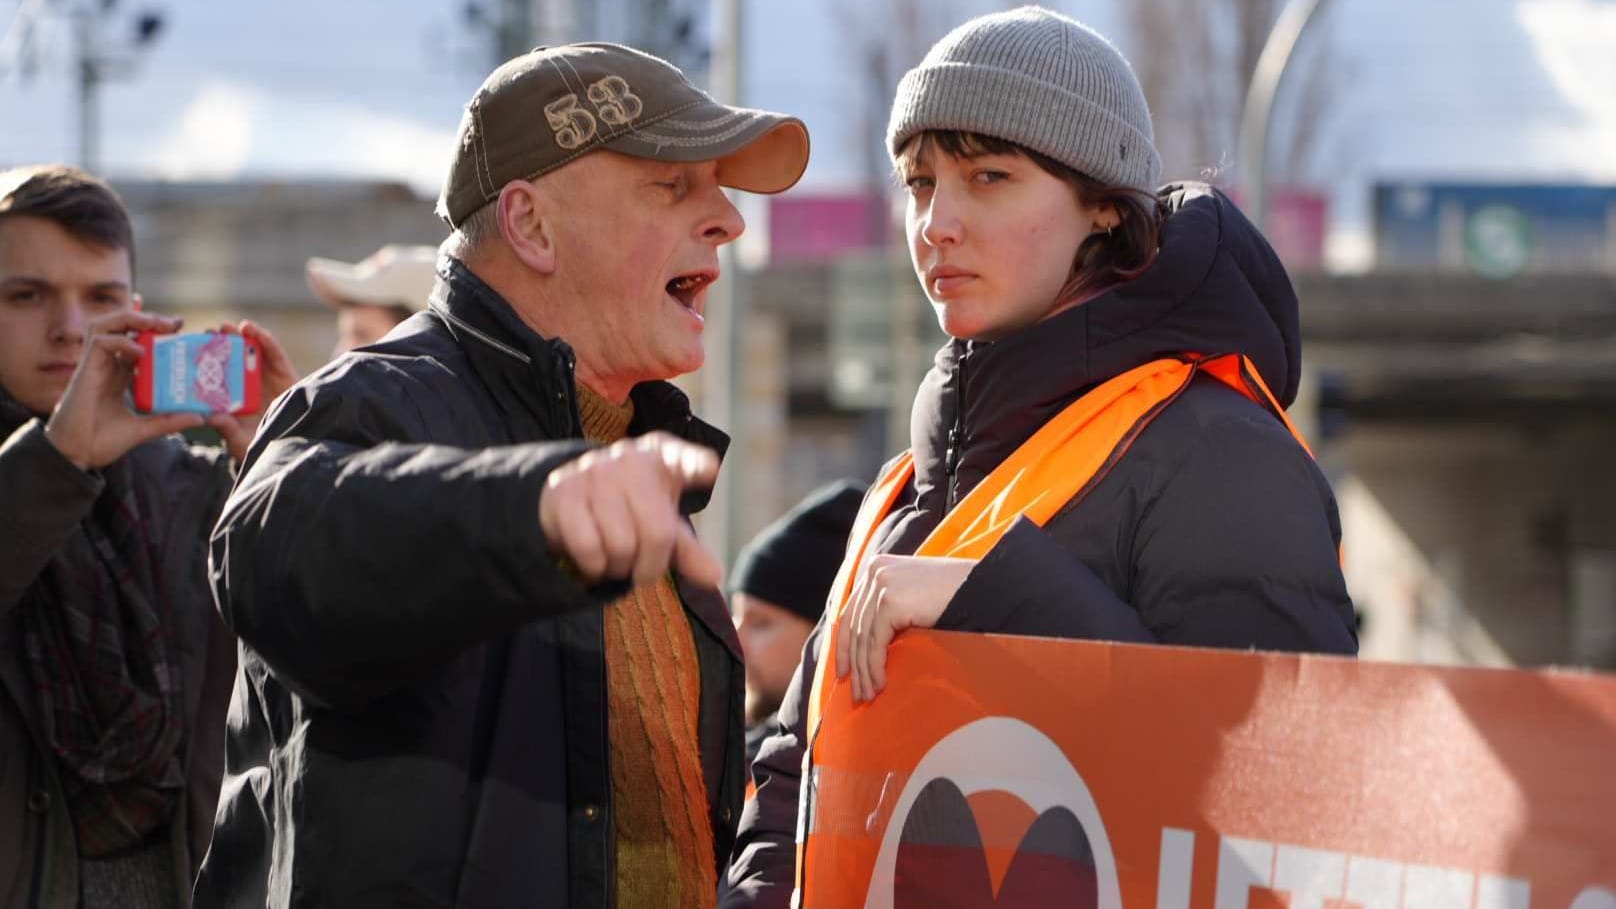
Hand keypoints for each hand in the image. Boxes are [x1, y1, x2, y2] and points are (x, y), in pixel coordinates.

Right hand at [43, 310, 205, 469]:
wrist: (75, 455)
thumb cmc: (101, 441)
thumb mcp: (144, 428)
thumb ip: (169, 420)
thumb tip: (201, 417)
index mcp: (118, 374)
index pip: (137, 341)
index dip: (156, 332)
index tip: (181, 330)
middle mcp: (106, 365)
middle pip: (121, 325)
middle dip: (147, 318)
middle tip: (176, 323)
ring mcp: (94, 365)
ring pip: (105, 324)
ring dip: (131, 319)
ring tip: (157, 325)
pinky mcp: (84, 371)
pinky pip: (99, 342)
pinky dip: (120, 341)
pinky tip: (140, 352)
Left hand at [207, 320, 299, 464]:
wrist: (292, 442)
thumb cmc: (260, 443)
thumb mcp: (239, 440)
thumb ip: (227, 429)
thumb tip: (211, 417)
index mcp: (227, 394)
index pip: (211, 372)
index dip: (201, 358)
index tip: (189, 348)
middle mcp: (242, 380)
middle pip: (227, 355)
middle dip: (218, 341)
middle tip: (209, 333)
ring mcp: (262, 373)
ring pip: (248, 348)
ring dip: (238, 334)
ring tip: (230, 328)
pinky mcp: (283, 370)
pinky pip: (274, 352)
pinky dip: (266, 340)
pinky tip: (256, 333)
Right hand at [538, 431, 721, 588]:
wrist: (573, 496)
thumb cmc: (631, 511)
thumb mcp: (663, 526)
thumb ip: (689, 550)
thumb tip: (714, 576)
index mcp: (663, 459)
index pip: (684, 460)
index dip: (695, 465)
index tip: (709, 470)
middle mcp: (630, 459)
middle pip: (657, 534)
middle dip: (650, 566)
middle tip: (640, 567)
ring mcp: (594, 470)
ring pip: (621, 546)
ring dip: (619, 567)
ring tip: (614, 557)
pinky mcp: (562, 490)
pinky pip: (588, 548)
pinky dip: (594, 567)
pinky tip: (593, 557)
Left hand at [835, 555, 975, 701]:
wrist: (980, 590)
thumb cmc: (952, 596)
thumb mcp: (911, 595)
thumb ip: (887, 608)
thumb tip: (863, 645)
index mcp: (875, 566)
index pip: (851, 612)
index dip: (845, 645)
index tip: (844, 672)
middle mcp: (873, 571)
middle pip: (854, 627)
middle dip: (854, 664)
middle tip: (857, 693)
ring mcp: (880, 584)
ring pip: (863, 639)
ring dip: (864, 672)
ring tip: (868, 695)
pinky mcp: (889, 602)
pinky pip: (875, 643)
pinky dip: (875, 667)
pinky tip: (880, 685)